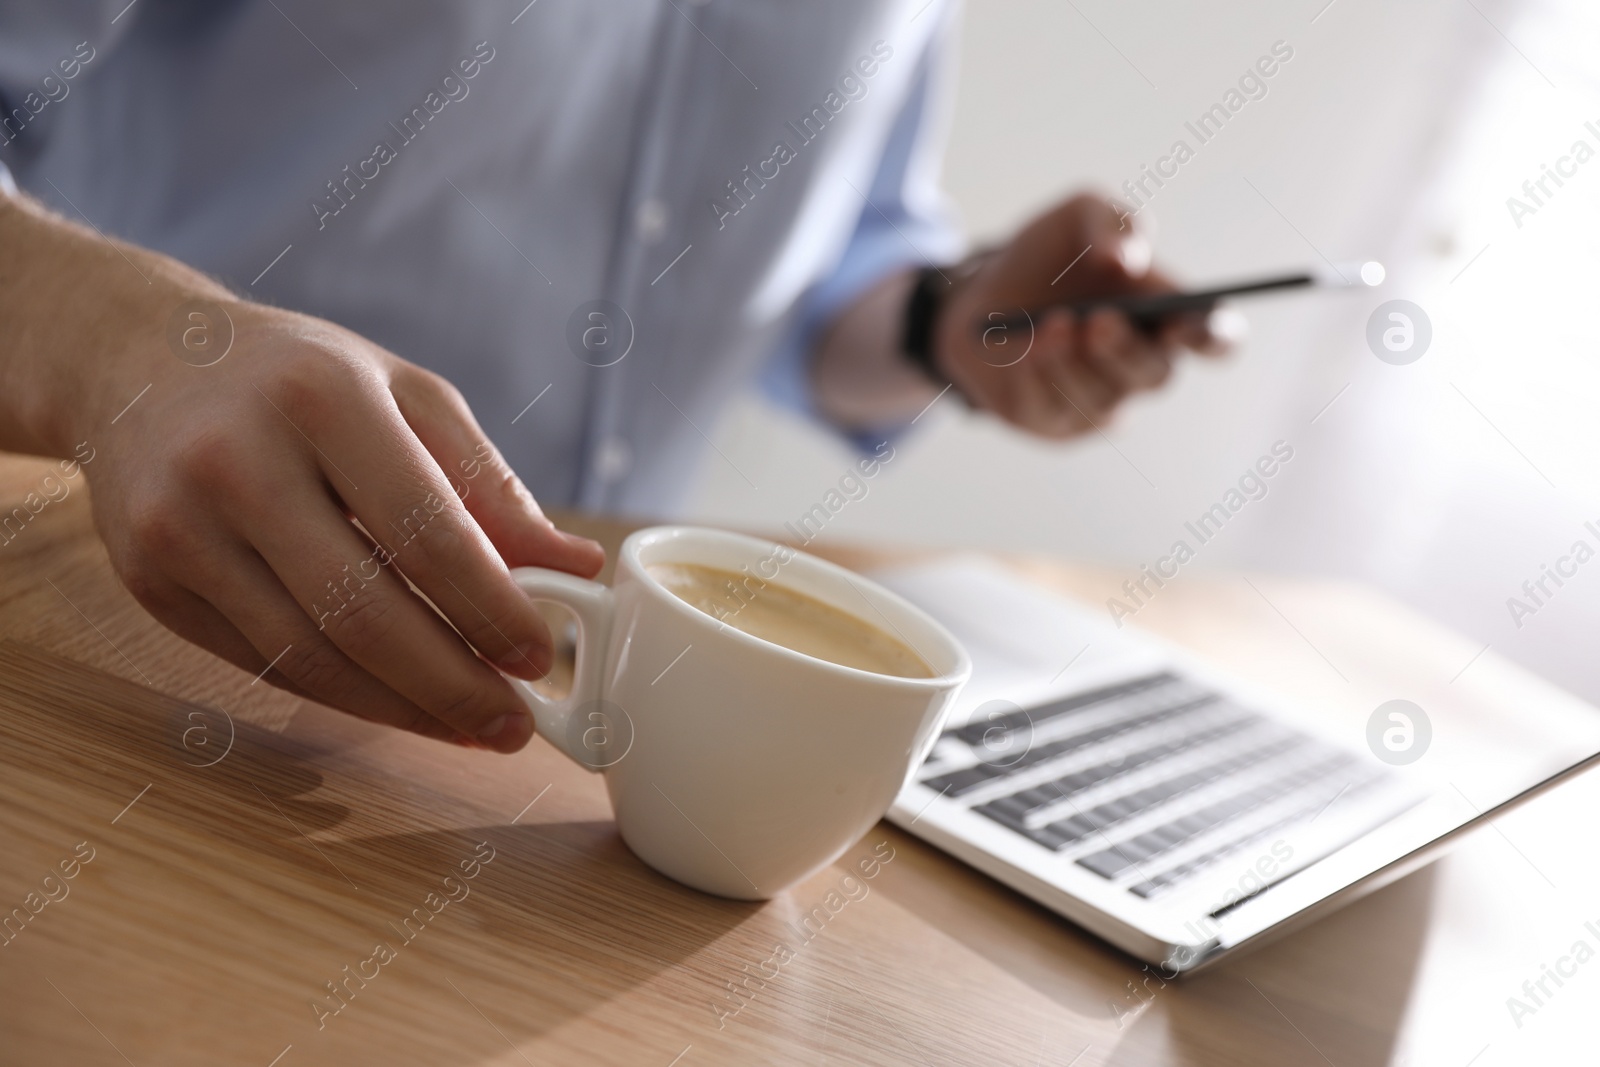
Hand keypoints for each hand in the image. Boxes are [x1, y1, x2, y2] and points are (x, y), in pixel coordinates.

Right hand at [74, 296, 604, 751]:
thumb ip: (489, 486)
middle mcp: (237, 461)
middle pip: (363, 613)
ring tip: (471, 727)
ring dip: (404, 709)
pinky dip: (343, 695)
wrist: (140, 361)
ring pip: (309, 656)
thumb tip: (575, 567)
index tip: (541, 657)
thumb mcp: (407, 396)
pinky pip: (264, 662)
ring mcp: (178, 527)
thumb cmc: (301, 377)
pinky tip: (400, 705)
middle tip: (514, 725)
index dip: (490, 610)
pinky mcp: (149, 580)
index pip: (425, 532)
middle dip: (453, 684)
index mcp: (322, 399)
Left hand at [932, 194, 1235, 438]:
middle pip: (1156, 374)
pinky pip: (1052, 409)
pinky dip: (1037, 378)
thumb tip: (1126, 259)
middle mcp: (1143, 365)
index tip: (1184, 322)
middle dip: (1126, 349)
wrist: (982, 290)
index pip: (1217, 341)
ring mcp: (1101, 400)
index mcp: (1171, 317)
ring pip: (1100, 396)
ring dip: (1072, 361)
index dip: (1211, 338)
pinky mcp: (1055, 422)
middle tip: (1100, 320)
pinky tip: (1024, 351)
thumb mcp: (1079, 215)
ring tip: (1052, 325)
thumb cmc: (1050, 256)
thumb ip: (1114, 222)